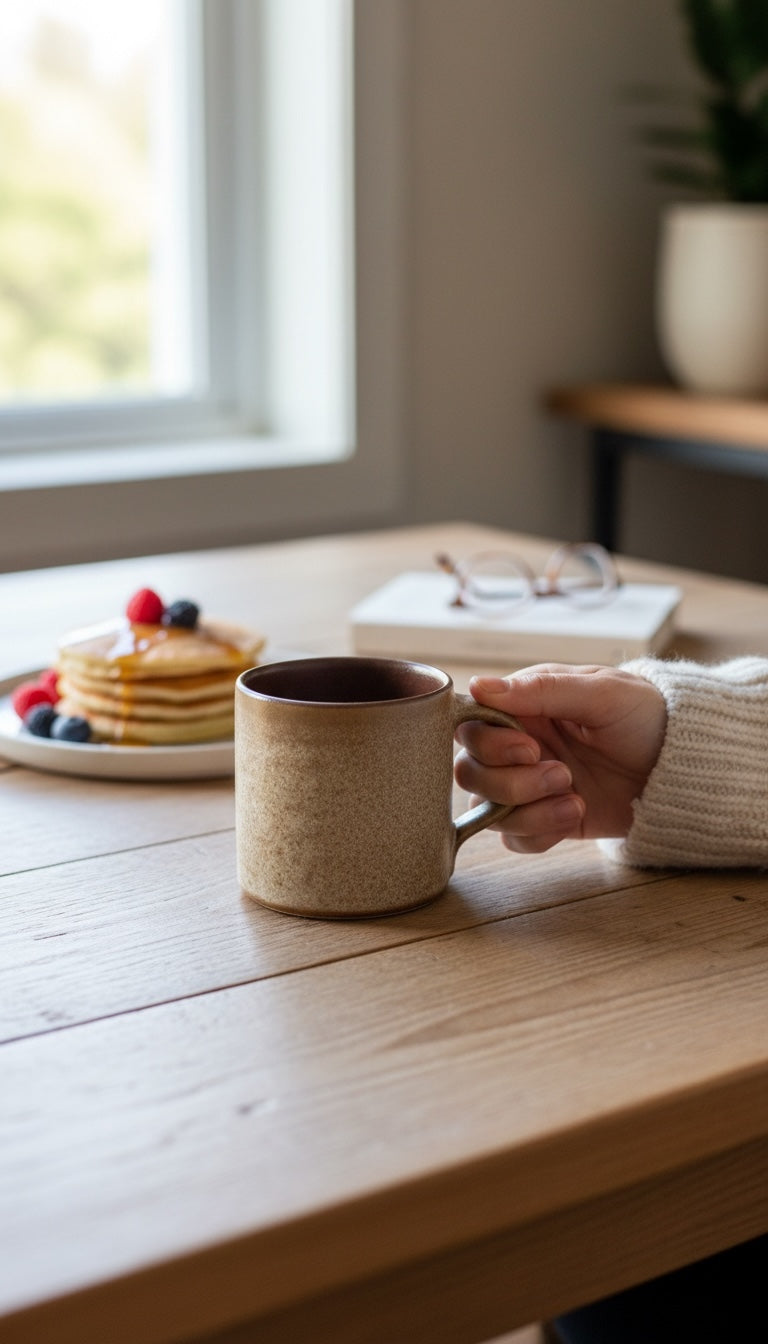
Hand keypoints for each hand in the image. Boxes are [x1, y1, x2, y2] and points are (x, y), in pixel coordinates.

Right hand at [454, 663, 666, 853]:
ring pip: (486, 810)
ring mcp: (528, 786)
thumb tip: (479, 686)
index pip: (470, 726)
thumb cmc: (646, 716)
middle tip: (562, 775)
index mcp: (523, 707)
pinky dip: (538, 832)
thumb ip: (541, 690)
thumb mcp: (601, 693)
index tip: (531, 748)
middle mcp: (517, 746)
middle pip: (470, 772)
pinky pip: (513, 837)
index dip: (490, 744)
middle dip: (511, 782)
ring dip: (528, 810)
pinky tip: (576, 815)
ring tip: (575, 799)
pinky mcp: (544, 819)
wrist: (683, 767)